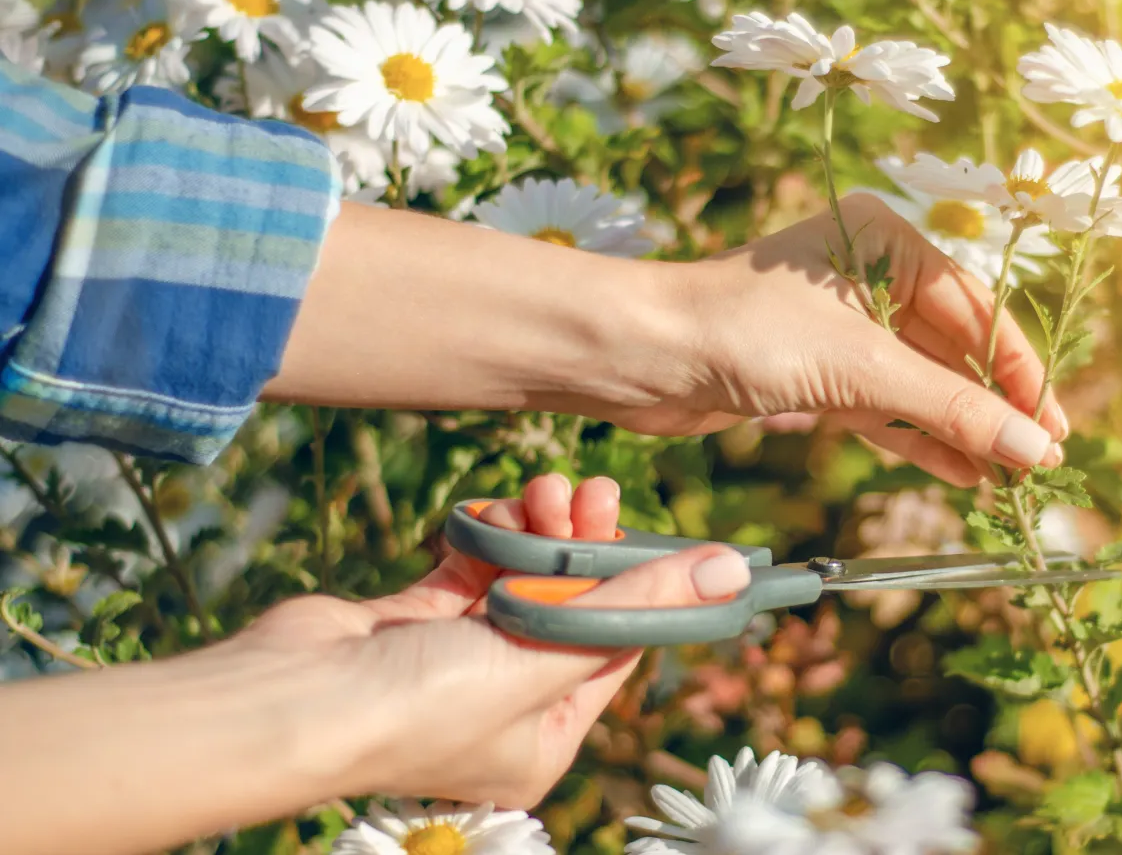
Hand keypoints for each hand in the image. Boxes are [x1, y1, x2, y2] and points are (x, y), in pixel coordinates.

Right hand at [232, 474, 750, 806]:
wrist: (287, 701)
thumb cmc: (419, 707)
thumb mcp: (545, 652)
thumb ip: (636, 603)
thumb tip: (729, 571)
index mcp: (546, 737)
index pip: (619, 648)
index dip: (644, 586)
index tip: (659, 527)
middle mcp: (506, 703)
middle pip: (571, 607)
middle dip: (585, 545)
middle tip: (595, 490)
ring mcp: (457, 661)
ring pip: (523, 578)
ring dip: (537, 530)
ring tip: (542, 490)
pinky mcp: (414, 619)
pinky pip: (472, 566)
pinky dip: (487, 535)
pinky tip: (496, 508)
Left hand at [268, 200, 1063, 487]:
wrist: (638, 356)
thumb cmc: (743, 331)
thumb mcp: (861, 367)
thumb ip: (952, 407)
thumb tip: (1036, 451)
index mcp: (888, 237)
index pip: (978, 309)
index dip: (1019, 373)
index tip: (1056, 430)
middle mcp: (869, 273)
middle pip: (954, 348)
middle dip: (993, 407)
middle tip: (1042, 464)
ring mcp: (840, 327)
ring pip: (920, 384)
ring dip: (961, 431)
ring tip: (1009, 482)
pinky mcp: (812, 373)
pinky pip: (885, 410)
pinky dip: (919, 441)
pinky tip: (962, 476)